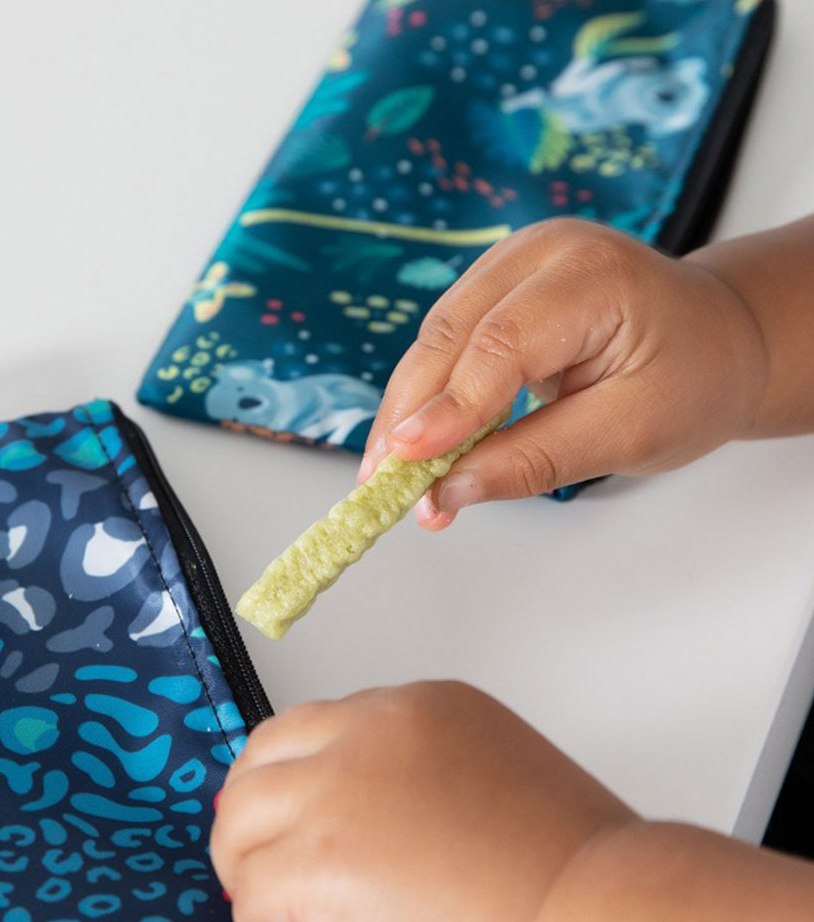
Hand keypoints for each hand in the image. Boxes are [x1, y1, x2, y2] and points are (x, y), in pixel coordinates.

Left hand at [210, 682, 635, 921]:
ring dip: (246, 872)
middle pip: (261, 761)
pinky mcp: (317, 860)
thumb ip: (421, 781)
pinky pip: (251, 891)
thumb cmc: (569, 870)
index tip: (302, 830)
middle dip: (252, 819)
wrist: (590, 916)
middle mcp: (368, 731)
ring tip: (283, 919)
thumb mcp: (491, 778)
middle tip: (269, 871)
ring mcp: (335, 791)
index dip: (297, 785)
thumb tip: (372, 833)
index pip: (316, 731)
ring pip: (238, 819)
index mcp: (418, 707)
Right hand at [358, 218, 769, 529]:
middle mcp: (541, 251)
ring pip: (433, 340)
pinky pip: (443, 343)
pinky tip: (413, 444)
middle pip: (449, 335)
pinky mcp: (494, 286)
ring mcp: (511, 262)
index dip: (447, 408)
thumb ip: (536, 460)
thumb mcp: (630, 433)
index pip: (501, 343)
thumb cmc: (692, 380)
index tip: (403, 463)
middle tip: (378, 487)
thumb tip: (446, 493)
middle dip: (408, 416)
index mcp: (592, 274)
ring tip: (385, 477)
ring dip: (406, 411)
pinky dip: (425, 397)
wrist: (719, 339)